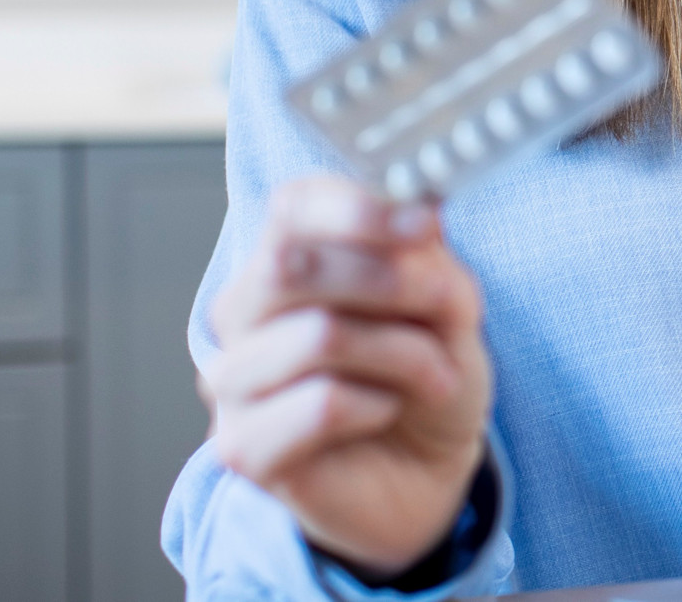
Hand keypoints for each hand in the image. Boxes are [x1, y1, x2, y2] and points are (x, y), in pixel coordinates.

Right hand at [201, 175, 493, 577]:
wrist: (427, 472)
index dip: (359, 209)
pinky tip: (386, 412)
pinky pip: (320, 405)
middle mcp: (243, 313)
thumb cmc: (425, 377)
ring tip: (438, 374)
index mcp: (285, 259)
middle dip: (389, 280)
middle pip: (292, 265)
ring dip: (402, 352)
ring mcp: (233, 381)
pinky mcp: (243, 446)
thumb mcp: (449, 305)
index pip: (292, 208)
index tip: (426, 223)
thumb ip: (427, 259)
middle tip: (448, 303)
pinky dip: (377, 404)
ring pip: (317, 336)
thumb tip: (419, 213)